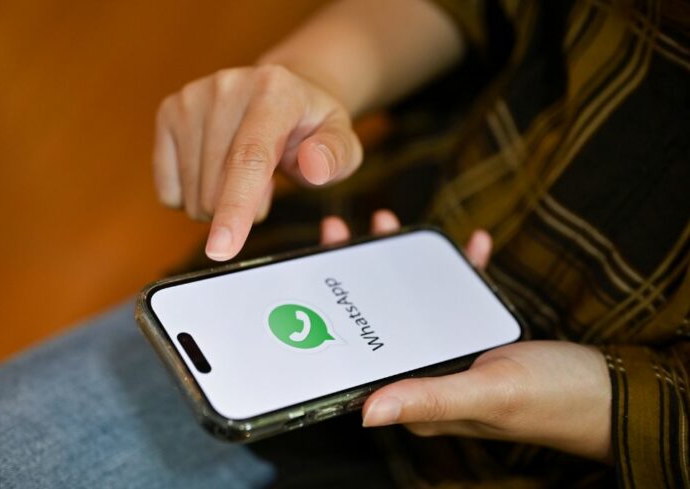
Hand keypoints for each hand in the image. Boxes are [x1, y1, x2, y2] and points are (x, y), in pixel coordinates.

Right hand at [154, 65, 361, 260]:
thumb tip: (315, 166)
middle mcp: (228, 86)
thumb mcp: (342, 143)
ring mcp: (192, 98)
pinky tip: (213, 172)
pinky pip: (169, 191)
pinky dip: (192, 198)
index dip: (236, 207)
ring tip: (243, 175)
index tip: (222, 249)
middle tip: (267, 186)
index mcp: (275, 91)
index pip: (249, 159)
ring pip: (192, 195)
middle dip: (242, 210)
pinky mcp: (169, 113)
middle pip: (216, 186)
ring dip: (219, 205)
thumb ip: (337, 157)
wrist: (280, 94)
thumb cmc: (312, 128)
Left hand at [320, 211, 611, 461]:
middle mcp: (429, 373)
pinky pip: (461, 298)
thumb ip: (428, 397)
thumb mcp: (486, 393)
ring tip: (392, 225)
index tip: (320, 266)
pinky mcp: (482, 336)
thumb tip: (364, 411)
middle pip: (379, 319)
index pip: (361, 352)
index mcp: (419, 396)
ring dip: (402, 265)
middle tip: (342, 232)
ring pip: (414, 303)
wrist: (613, 394)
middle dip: (359, 275)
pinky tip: (470, 244)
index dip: (335, 311)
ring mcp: (454, 352)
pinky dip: (461, 270)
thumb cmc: (552, 401)